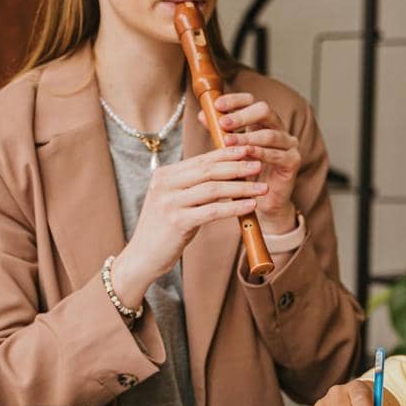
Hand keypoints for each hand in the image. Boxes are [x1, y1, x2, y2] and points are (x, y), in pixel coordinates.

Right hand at [109, 145, 267, 305]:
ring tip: (262, 187)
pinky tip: (250, 206)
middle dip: (237, 166)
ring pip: (213, 189)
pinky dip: (234, 207)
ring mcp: (169, 203)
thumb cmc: (165, 229)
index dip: (226, 154)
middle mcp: (165, 185)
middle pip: (208, 170)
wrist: (142, 257)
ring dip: (241, 187)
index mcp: (164, 175)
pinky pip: (213, 211)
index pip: (201, 160)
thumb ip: (194, 186)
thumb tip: (228, 172)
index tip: (247, 149)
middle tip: (259, 164)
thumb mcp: (176, 201)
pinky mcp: (177, 222)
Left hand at [200, 93, 299, 233]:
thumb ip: (219, 133)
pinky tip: (246, 155)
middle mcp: (278, 129)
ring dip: (248, 137)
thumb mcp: (229, 151)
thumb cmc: (244, 174)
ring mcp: (288, 144)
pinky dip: (261, 154)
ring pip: (270, 134)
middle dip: (242, 115)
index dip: (236, 100)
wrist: (259, 202)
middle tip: (223, 123)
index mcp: (263, 122)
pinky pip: (278, 154)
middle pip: (265, 110)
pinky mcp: (293, 161)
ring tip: (229, 141)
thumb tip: (202, 115)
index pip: (252, 101)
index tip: (217, 105)